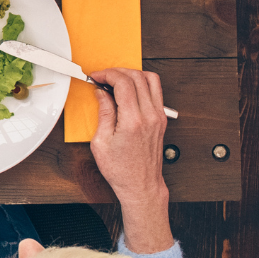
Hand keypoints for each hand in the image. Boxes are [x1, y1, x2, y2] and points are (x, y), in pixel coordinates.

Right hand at [90, 67, 174, 252]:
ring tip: (116, 81)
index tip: (96, 77)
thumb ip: (104, 113)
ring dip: (132, 75)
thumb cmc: (121, 170)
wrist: (141, 185)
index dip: (107, 74)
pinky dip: (141, 84)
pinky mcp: (162, 120)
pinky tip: (128, 91)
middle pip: (138, 76)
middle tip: (103, 77)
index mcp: (133, 121)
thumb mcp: (101, 142)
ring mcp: (159, 117)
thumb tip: (102, 94)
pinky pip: (156, 91)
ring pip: (151, 80)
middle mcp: (150, 117)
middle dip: (117, 71)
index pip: (124, 82)